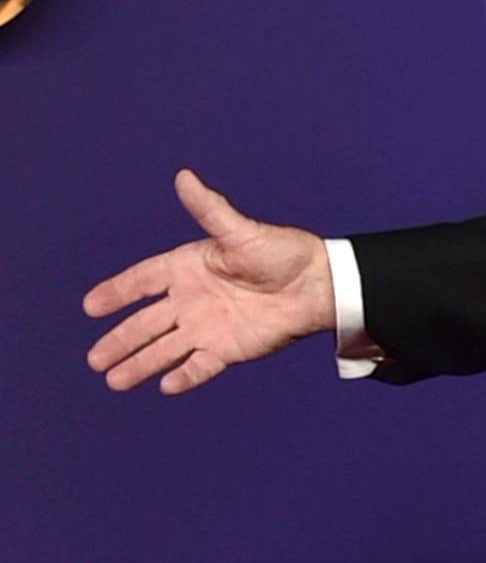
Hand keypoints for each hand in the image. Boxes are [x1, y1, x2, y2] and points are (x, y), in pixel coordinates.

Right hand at [84, 170, 335, 392]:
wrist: (319, 285)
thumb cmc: (282, 252)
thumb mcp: (240, 231)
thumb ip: (209, 209)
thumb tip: (185, 176)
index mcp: (187, 268)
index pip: (142, 281)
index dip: (116, 293)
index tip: (90, 307)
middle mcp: (191, 299)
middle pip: (146, 323)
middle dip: (120, 340)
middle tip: (92, 359)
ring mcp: (207, 326)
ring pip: (165, 349)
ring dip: (140, 363)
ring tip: (112, 380)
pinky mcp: (228, 348)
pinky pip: (201, 365)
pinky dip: (184, 375)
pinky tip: (164, 385)